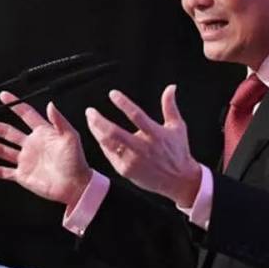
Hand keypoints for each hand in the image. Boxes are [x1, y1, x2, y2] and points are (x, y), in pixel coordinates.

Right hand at [0, 91, 91, 207]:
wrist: (76, 184)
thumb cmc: (77, 160)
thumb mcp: (71, 137)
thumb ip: (59, 121)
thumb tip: (51, 104)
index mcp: (44, 133)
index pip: (26, 114)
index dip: (15, 104)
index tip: (4, 96)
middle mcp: (32, 145)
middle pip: (8, 132)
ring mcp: (26, 160)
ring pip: (2, 150)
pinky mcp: (22, 175)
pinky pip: (3, 171)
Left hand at [84, 84, 200, 206]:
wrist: (178, 180)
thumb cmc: (178, 151)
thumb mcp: (177, 127)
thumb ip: (170, 106)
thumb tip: (171, 87)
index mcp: (156, 134)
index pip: (136, 115)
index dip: (123, 103)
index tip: (112, 93)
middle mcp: (143, 148)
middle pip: (114, 132)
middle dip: (99, 120)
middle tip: (90, 111)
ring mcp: (133, 160)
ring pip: (108, 143)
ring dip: (96, 131)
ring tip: (91, 121)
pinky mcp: (126, 170)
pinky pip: (110, 154)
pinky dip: (103, 144)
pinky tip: (100, 136)